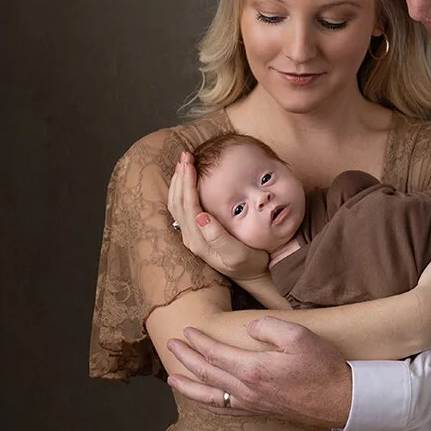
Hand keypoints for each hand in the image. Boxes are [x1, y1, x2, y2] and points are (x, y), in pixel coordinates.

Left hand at [166, 318, 351, 427]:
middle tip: (170, 345)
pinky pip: (224, 411)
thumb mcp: (299, 335)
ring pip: (209, 397)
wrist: (341, 399)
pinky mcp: (259, 412)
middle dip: (185, 359)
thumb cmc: (323, 366)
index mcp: (253, 369)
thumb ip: (268, 327)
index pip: (215, 354)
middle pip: (206, 374)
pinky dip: (207, 404)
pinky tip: (201, 400)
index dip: (199, 342)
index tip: (187, 330)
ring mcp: (252, 404)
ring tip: (171, 378)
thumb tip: (248, 328)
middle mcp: (247, 390)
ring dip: (188, 386)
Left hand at [168, 152, 269, 280]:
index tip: (190, 163)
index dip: (187, 183)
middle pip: (178, 202)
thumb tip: (200, 216)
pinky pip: (181, 209)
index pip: (188, 205)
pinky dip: (181, 190)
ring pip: (176, 205)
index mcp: (199, 240)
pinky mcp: (195, 234)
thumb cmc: (251, 263)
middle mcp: (191, 238)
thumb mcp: (237, 255)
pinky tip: (186, 180)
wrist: (254, 275)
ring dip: (178, 182)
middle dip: (180, 177)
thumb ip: (218, 237)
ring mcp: (191, 236)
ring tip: (183, 163)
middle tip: (185, 155)